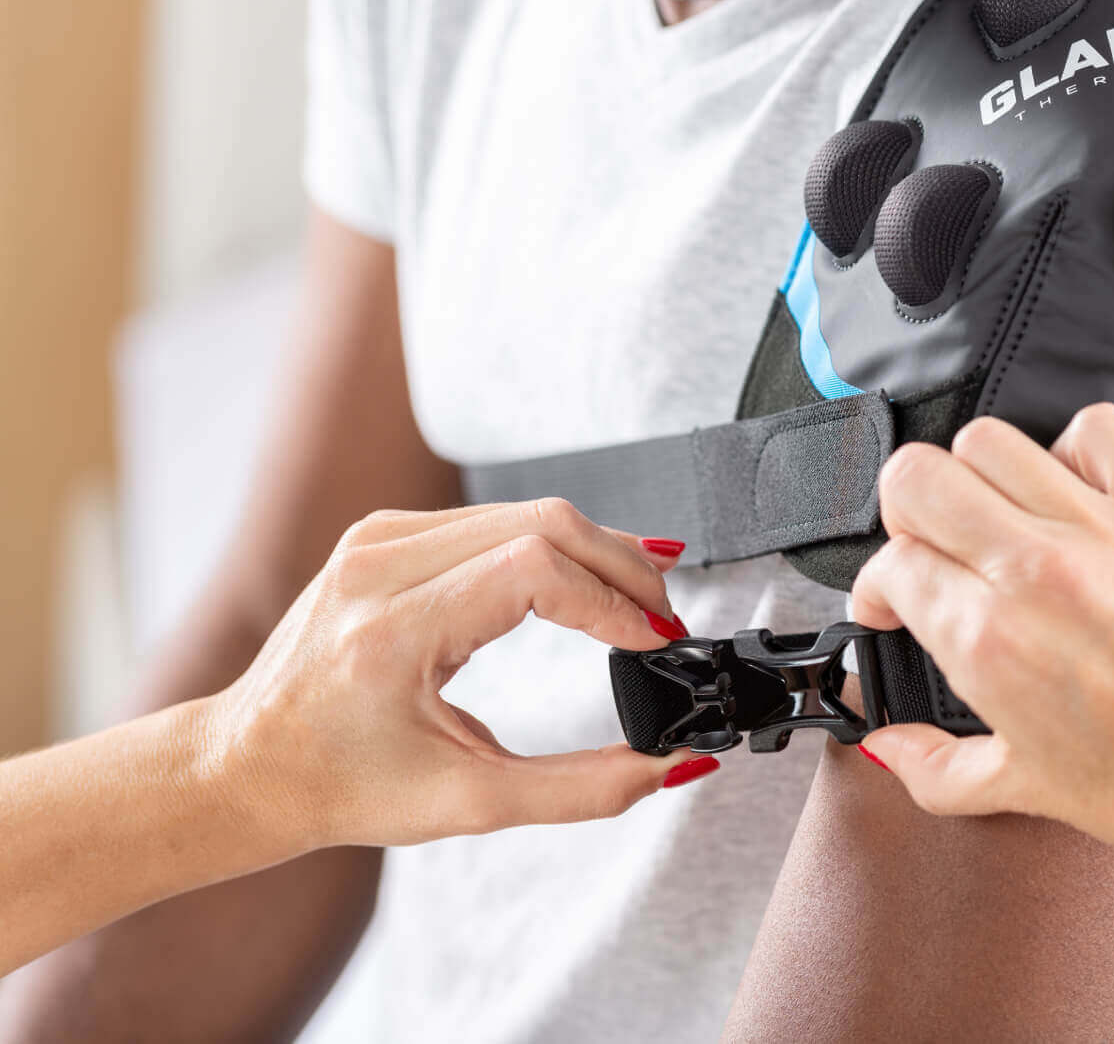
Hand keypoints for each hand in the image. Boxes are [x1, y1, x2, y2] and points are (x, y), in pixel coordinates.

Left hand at [206, 500, 708, 856]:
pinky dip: (554, 543)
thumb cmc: (340, 788)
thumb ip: (585, 789)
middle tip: (664, 617)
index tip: (653, 642)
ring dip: (597, 549)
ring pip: (526, 509)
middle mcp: (377, 567)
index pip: (532, 570)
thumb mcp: (471, 802)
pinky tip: (585, 578)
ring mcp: (376, 540)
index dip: (610, 601)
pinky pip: (494, 517)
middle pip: (543, 521)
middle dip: (622, 565)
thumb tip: (673, 766)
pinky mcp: (382, 533)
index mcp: (391, 631)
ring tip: (638, 602)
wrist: (244, 767)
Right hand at [851, 404, 1113, 889]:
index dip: (879, 586)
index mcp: (988, 640)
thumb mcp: (1023, 790)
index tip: (894, 601)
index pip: (891, 564)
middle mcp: (1035, 571)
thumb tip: (888, 745)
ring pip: (990, 442)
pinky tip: (1078, 493)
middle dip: (906, 514)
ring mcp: (1104, 531)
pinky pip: (1097, 431)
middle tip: (932, 548)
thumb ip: (933, 766)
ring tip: (1002, 519)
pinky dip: (1074, 449)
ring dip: (979, 478)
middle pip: (917, 478)